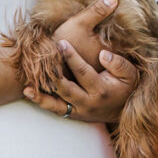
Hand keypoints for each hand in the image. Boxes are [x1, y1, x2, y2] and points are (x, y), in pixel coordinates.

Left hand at [23, 0, 139, 122]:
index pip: (83, 72)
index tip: (61, 43)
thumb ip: (118, 63)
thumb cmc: (126, 87)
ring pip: (56, 104)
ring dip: (41, 94)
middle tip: (42, 57)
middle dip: (52, 73)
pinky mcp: (72, 114)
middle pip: (65, 88)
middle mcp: (87, 102)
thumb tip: (103, 55)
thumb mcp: (130, 74)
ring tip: (28, 84)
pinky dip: (41, 101)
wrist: (122, 110)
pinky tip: (29, 92)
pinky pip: (54, 109)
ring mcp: (78, 110)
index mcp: (101, 90)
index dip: (71, 57)